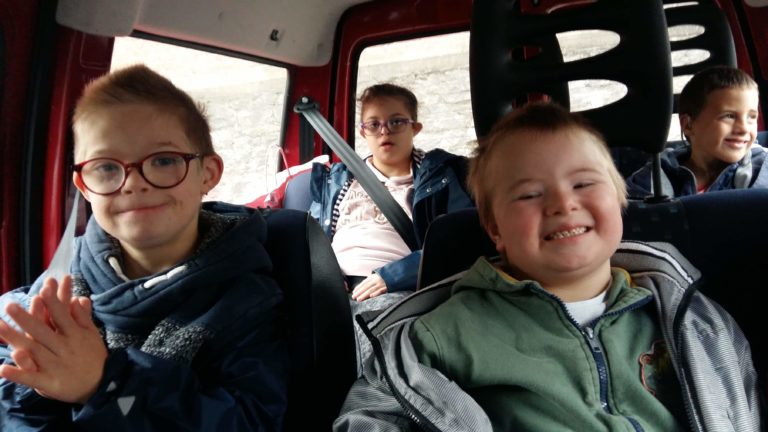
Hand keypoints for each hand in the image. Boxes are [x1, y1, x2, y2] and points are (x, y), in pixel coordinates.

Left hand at [0, 276, 106, 403]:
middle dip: (26, 319)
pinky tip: (2, 368)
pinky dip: (18, 374)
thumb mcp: (92, 335)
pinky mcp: (50, 384)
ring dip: (15, 340)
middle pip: (43, 332)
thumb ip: (83, 317)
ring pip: (34, 351)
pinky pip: (32, 378)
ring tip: (0, 327)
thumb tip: (78, 298)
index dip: (53, 303)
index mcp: (75, 335)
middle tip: (10, 306)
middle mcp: (64, 349)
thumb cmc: (94, 356)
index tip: (43, 289)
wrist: (101, 386)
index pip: (62, 317)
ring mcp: (56, 366)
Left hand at [351, 274, 387, 300]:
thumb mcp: (376, 277)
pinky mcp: (387, 287)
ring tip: (359, 299)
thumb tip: (362, 290)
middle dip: (359, 292)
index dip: (358, 288)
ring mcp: (381, 283)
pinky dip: (376, 293)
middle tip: (354, 297)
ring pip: (371, 289)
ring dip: (364, 295)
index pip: (363, 283)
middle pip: (366, 287)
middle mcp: (376, 280)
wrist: (396, 275)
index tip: (354, 293)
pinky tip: (371, 296)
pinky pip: (380, 290)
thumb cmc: (385, 278)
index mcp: (373, 277)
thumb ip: (370, 282)